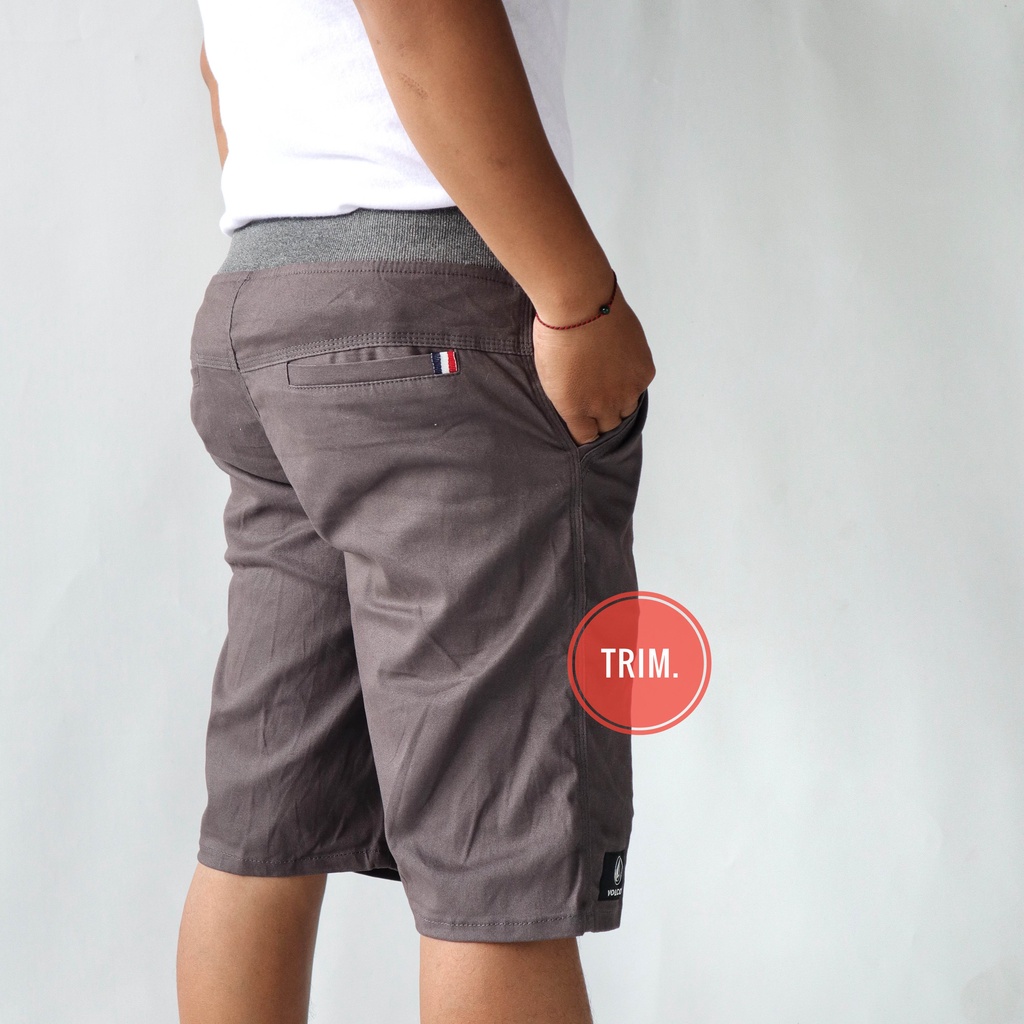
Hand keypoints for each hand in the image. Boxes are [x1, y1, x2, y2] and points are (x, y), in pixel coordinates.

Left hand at [532, 286, 655, 444]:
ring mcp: (625, 391)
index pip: (585, 437)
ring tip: (609, 378)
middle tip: (596, 395)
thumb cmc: (556, 333)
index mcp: (574, 409)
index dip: (584, 428)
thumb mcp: (549, 375)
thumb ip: (567, 398)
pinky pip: (640, 387)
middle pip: (608, 426)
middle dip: (601, 415)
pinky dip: (633, 378)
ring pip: (626, 410)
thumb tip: (580, 407)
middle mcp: (602, 406)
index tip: (583, 420)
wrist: (580, 303)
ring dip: (619, 400)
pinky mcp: (643, 373)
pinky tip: (621, 361)